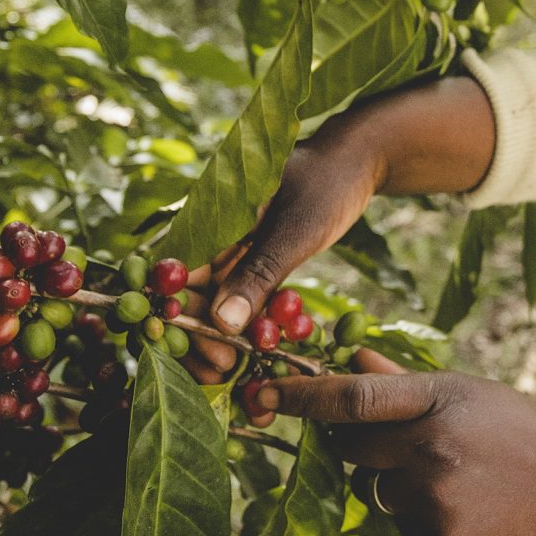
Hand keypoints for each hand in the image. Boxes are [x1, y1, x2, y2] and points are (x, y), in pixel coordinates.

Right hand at [187, 74, 496, 383]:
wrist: (360, 161)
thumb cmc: (325, 185)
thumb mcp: (293, 232)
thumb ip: (258, 274)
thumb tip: (223, 323)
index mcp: (207, 217)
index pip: (175, 274)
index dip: (181, 317)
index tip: (206, 353)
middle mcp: (212, 235)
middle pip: (191, 295)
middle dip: (203, 337)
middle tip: (225, 372)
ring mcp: (233, 250)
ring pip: (218, 302)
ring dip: (227, 339)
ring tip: (241, 373)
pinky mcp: (256, 261)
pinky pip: (246, 299)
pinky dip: (254, 325)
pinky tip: (268, 352)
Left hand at [259, 349, 535, 535]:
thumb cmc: (531, 444)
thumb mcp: (477, 399)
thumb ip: (409, 385)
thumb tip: (353, 359)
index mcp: (443, 395)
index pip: (354, 395)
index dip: (303, 396)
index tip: (262, 395)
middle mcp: (432, 439)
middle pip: (355, 445)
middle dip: (365, 448)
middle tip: (420, 451)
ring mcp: (433, 490)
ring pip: (378, 491)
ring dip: (402, 490)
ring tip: (464, 485)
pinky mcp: (438, 535)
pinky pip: (403, 527)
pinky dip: (426, 525)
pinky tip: (472, 515)